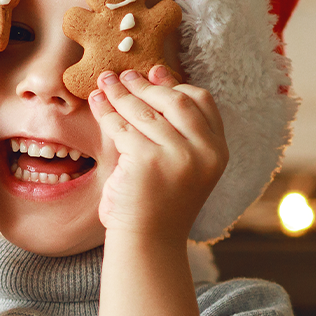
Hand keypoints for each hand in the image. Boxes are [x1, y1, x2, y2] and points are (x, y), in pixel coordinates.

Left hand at [87, 66, 227, 241]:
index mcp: (218, 151)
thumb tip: (155, 76)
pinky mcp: (148, 161)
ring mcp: (178, 156)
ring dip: (121, 93)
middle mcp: (204, 152)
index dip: (176, 84)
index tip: (154, 72)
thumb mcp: (179, 163)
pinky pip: (122, 127)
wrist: (148, 243)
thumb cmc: (158, 204)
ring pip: (145, 112)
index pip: (203, 102)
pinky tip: (97, 103)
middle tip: (123, 75)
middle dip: (146, 85)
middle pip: (175, 101)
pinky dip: (106, 112)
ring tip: (105, 82)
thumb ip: (175, 129)